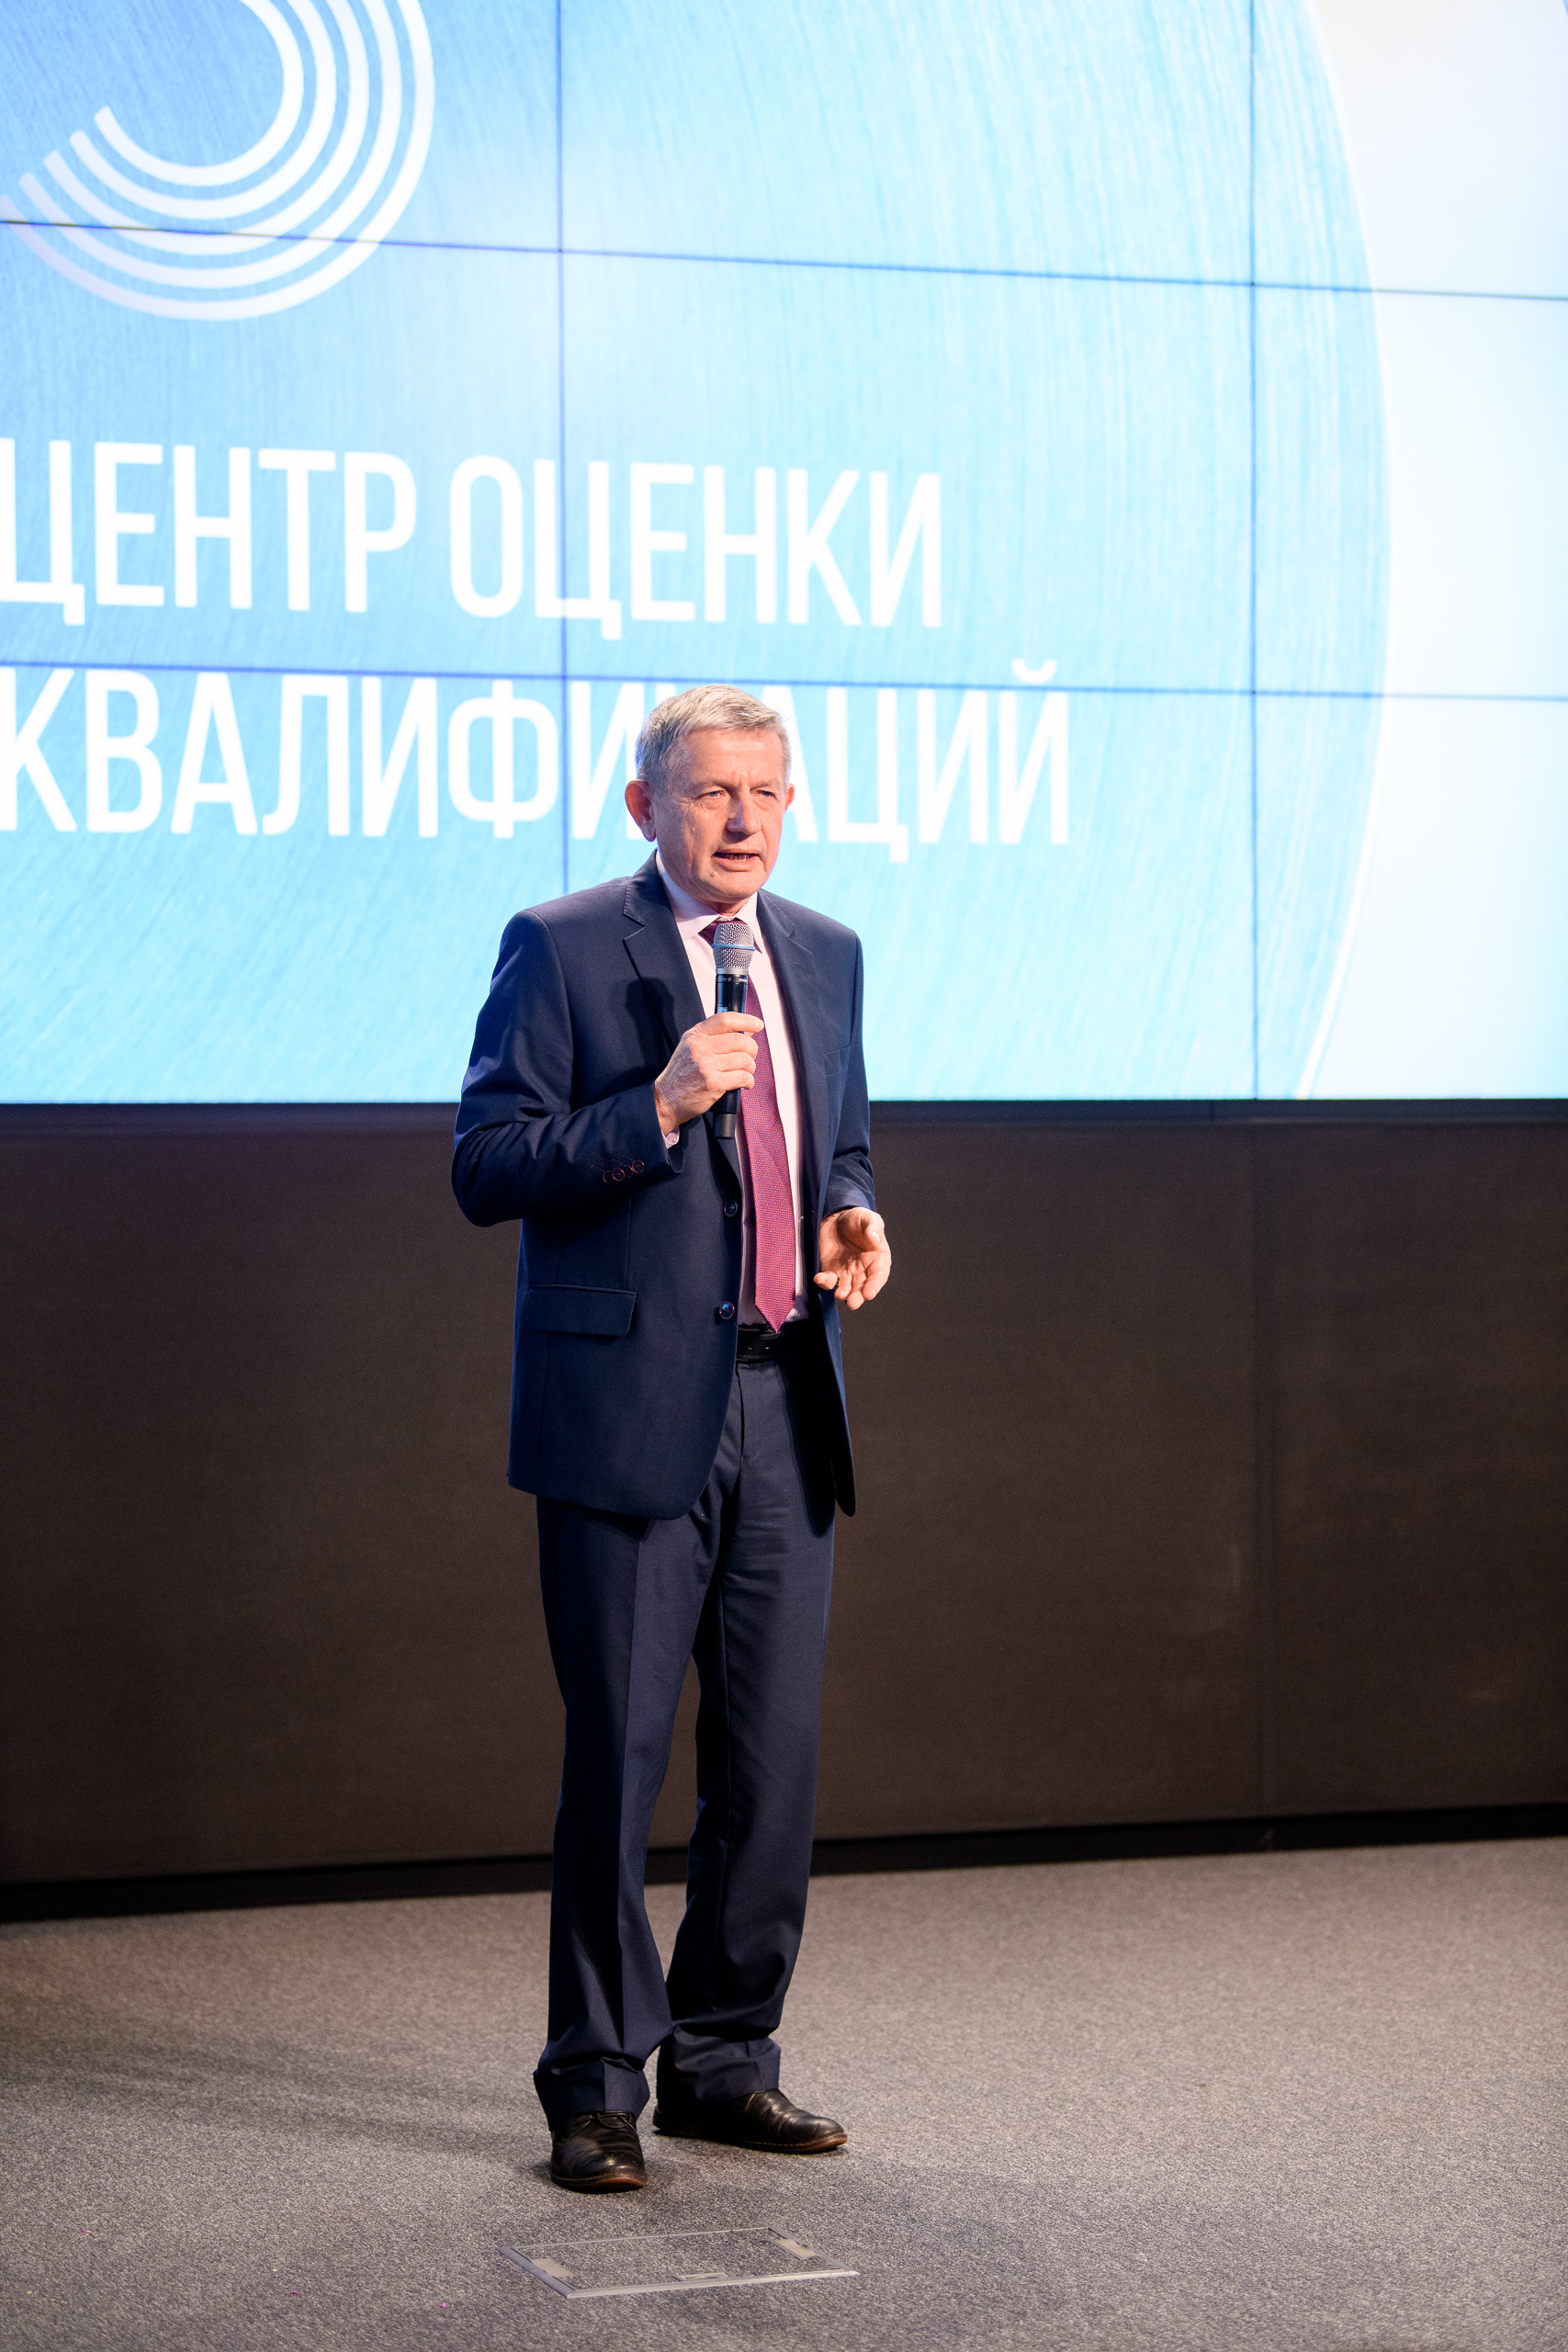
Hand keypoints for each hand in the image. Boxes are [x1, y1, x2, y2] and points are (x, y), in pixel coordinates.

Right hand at [654, 1011, 761, 1130]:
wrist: (666, 1099)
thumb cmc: (682, 1074)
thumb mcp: (692, 1048)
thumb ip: (716, 1038)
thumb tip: (746, 1032)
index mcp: (696, 1035)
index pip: (725, 1019)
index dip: (746, 1020)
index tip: (757, 1024)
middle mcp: (700, 1047)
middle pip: (740, 1041)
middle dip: (751, 1051)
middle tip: (748, 1059)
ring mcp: (706, 1065)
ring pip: (745, 1059)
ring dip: (750, 1068)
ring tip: (743, 1073)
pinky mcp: (713, 1083)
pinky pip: (743, 1077)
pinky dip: (748, 1081)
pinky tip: (744, 1083)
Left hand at [815, 1206, 890, 1310]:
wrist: (836, 1217)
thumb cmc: (857, 1219)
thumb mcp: (868, 1218)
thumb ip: (873, 1227)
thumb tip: (875, 1239)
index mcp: (877, 1258)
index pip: (878, 1275)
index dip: (874, 1285)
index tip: (869, 1293)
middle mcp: (864, 1269)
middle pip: (862, 1287)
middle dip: (858, 1296)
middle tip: (853, 1303)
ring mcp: (847, 1272)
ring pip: (847, 1288)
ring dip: (843, 1294)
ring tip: (839, 1295)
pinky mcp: (831, 1271)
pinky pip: (829, 1280)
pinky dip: (825, 1282)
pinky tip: (820, 1279)